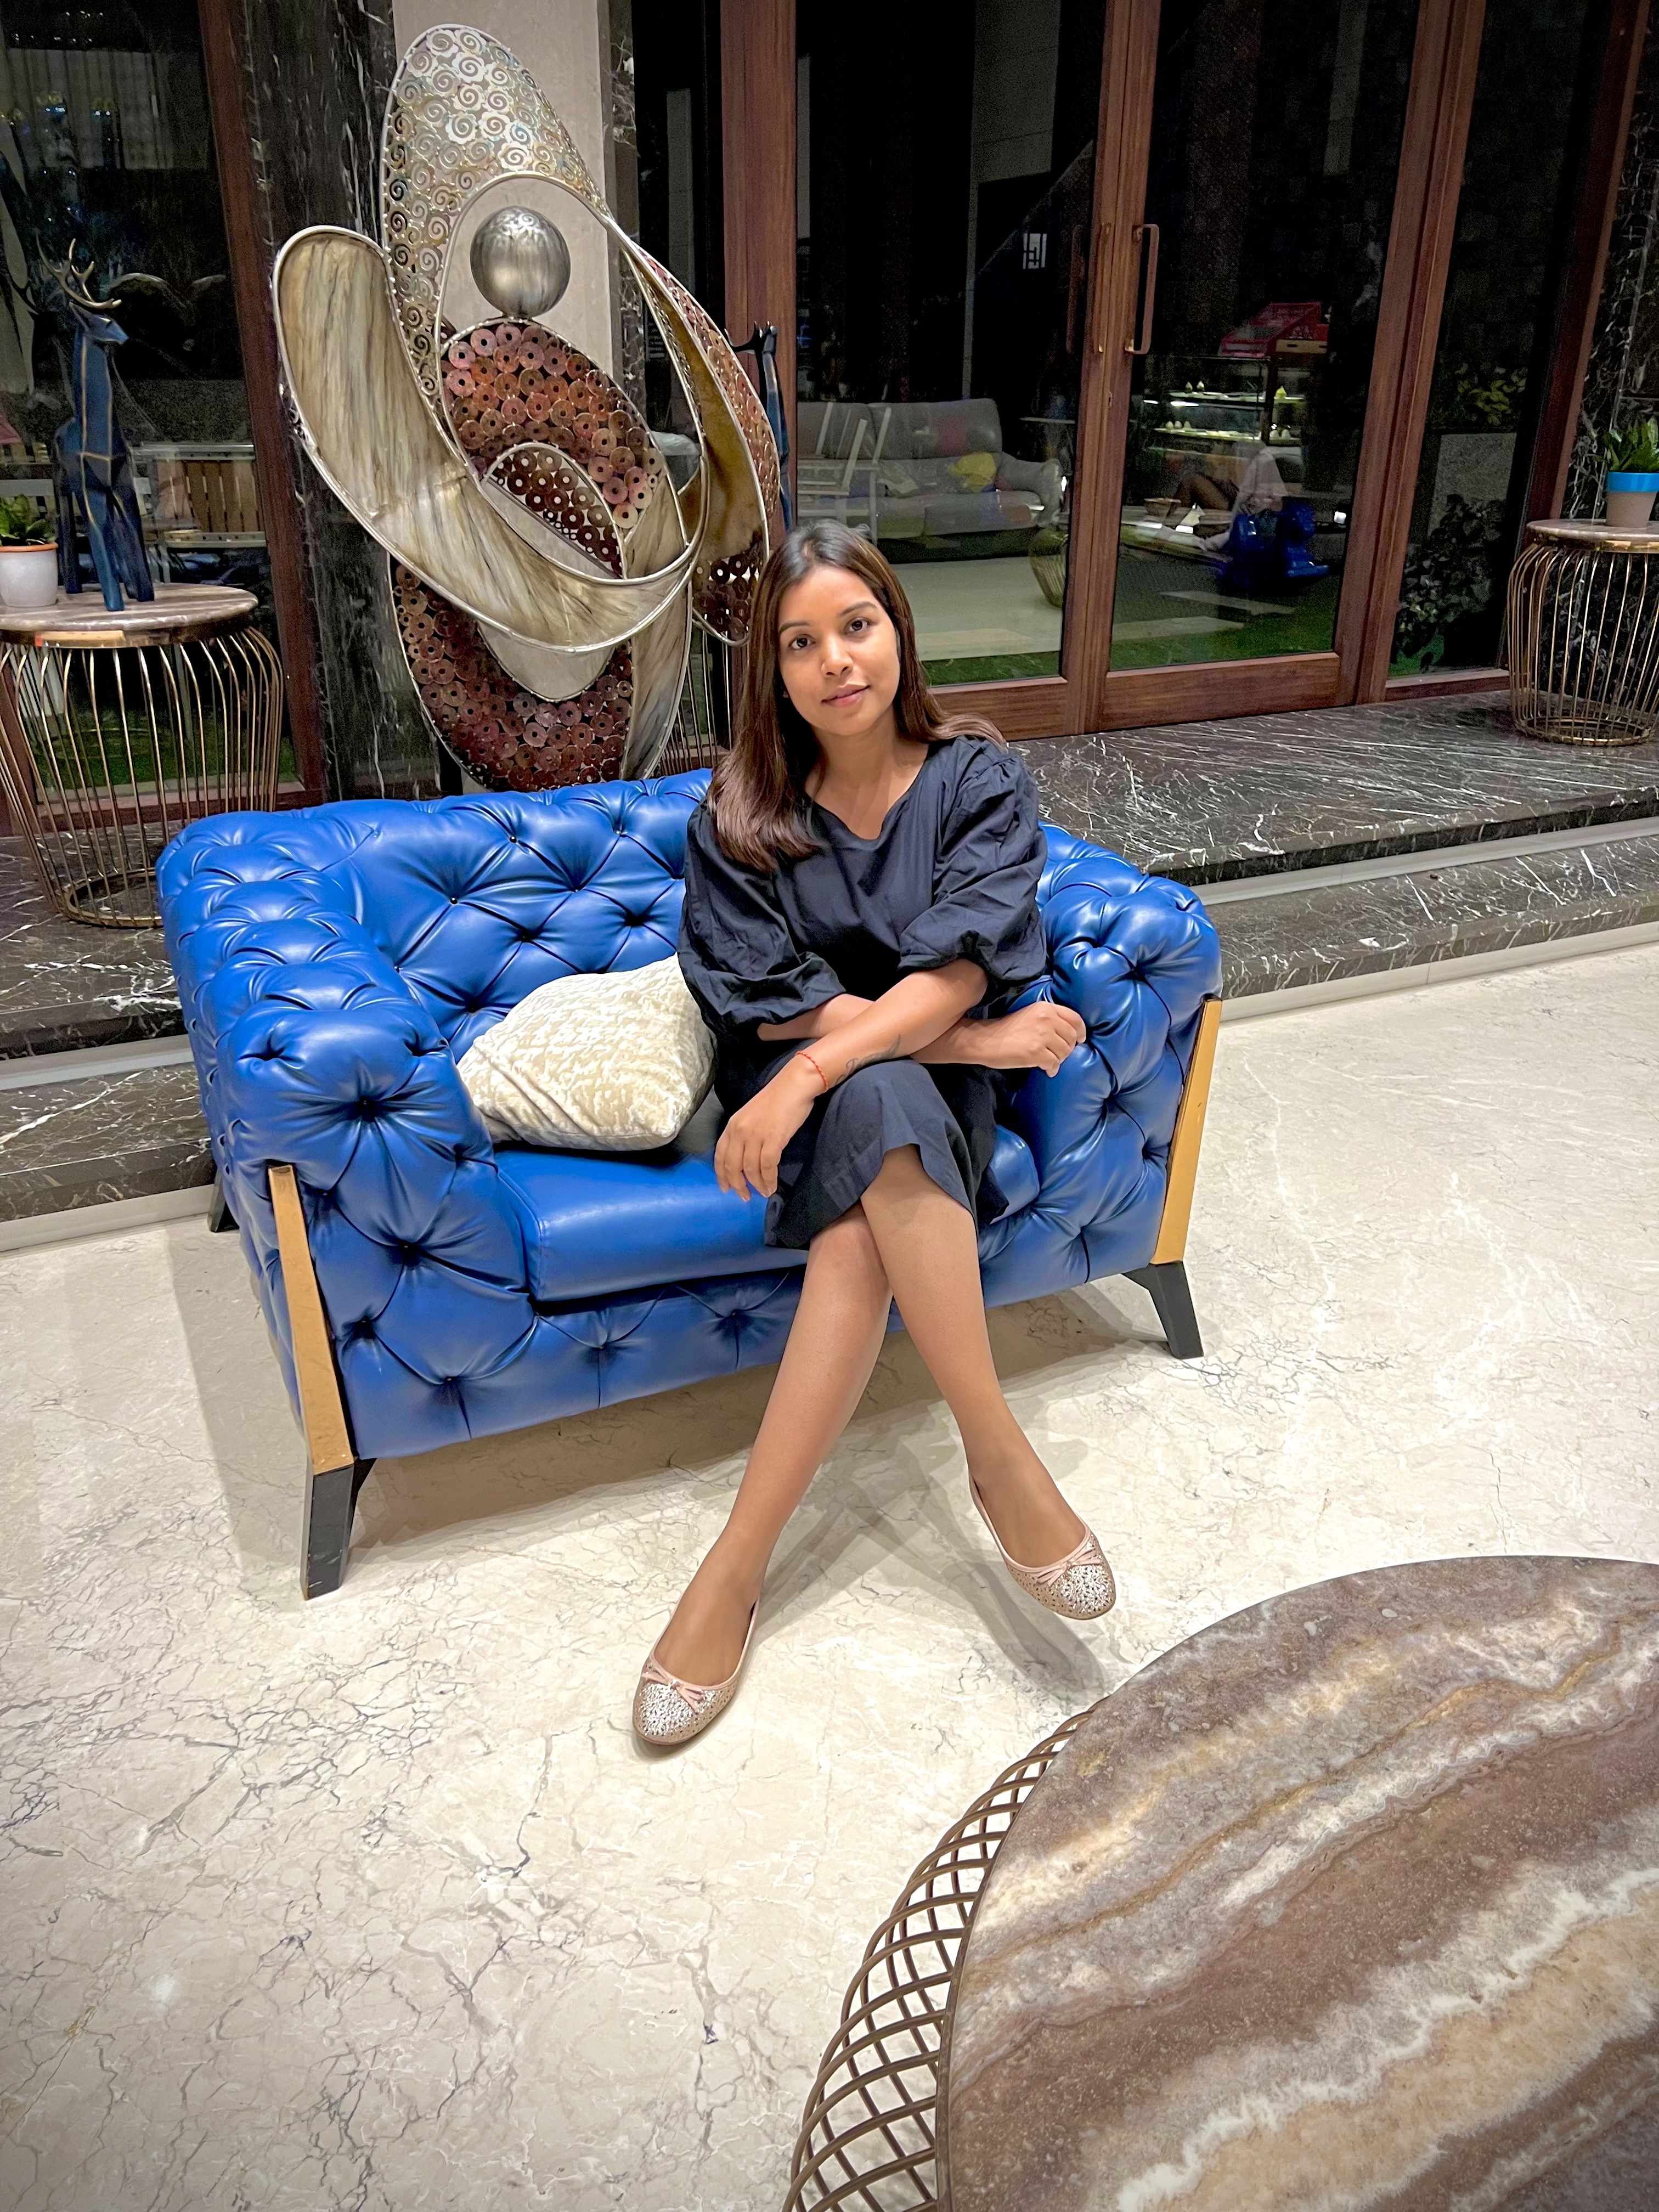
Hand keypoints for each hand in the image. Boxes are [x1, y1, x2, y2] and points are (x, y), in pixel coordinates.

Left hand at [715, 1056, 821, 1199]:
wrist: (794, 1086)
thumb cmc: (776, 1100)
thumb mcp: (751, 1116)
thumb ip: (744, 1134)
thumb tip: (746, 1157)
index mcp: (732, 1125)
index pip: (720, 1155)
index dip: (721, 1175)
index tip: (725, 1188)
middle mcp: (739, 1131)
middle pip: (732, 1166)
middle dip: (738, 1185)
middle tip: (745, 1197)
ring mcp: (755, 1135)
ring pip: (750, 1169)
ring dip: (757, 1185)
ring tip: (763, 1193)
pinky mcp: (773, 1139)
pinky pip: (767, 1166)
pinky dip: (769, 1179)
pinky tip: (772, 1186)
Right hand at [964, 1002, 1086, 1074]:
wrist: (985, 1039)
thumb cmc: (1007, 1029)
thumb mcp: (1031, 1015)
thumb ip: (1050, 1021)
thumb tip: (1070, 1038)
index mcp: (1047, 1008)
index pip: (1075, 1019)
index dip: (1080, 1031)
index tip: (1079, 1040)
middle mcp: (1047, 1019)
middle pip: (1072, 1037)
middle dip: (1067, 1049)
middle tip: (1056, 1054)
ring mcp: (1042, 1036)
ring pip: (1065, 1052)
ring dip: (1058, 1059)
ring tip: (1048, 1061)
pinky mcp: (1037, 1052)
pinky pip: (1054, 1063)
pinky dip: (1051, 1068)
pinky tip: (1044, 1069)